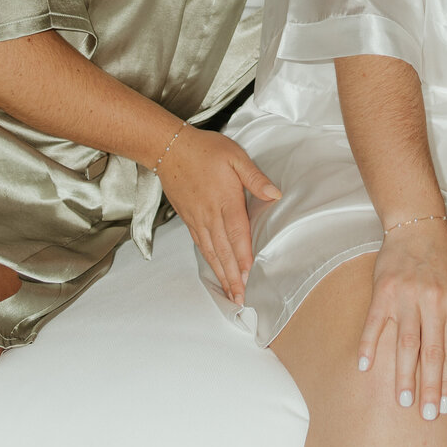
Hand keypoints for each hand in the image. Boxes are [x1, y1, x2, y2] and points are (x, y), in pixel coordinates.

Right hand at [156, 127, 280, 306]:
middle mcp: (210, 214)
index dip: (244, 255)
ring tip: (230, 293)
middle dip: (233, 276)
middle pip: (224, 250)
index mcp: (225, 200)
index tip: (250, 275)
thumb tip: (275, 194)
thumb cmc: (205, 150)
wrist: (171, 149)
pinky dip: (209, 262)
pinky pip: (200, 245)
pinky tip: (216, 271)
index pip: (237, 233)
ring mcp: (197, 219)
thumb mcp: (235, 156)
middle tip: (241, 298)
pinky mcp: (189, 219)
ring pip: (211, 252)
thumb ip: (255, 177)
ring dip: (222, 274)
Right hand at [358, 218, 446, 419]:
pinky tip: (365, 368)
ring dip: (404, 375)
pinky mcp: (383, 289)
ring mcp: (407, 295)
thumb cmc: (446, 267)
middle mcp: (434, 300)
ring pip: (406, 342)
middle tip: (426, 416)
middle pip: (432, 352)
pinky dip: (369, 345)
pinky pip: (375, 322)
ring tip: (402, 401)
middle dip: (430, 387)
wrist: (419, 227)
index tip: (444, 409)